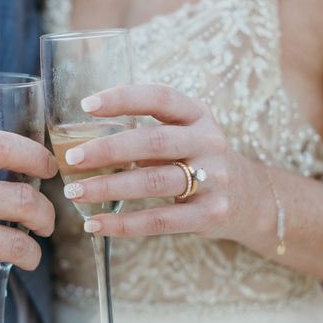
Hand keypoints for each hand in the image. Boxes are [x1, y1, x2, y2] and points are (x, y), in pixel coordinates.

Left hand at [61, 84, 267, 240]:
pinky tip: (95, 224)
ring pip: (154, 181)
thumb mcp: (185, 136)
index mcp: (198, 115)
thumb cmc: (198, 161)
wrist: (251, 198)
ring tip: (75, 192)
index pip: (160, 97)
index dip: (124, 98)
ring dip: (108, 187)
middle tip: (72, 158)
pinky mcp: (211, 213)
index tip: (87, 105)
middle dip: (108, 149)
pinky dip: (123, 224)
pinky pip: (160, 220)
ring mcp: (214, 178)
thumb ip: (147, 135)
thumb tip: (84, 143)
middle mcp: (209, 142)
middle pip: (154, 142)